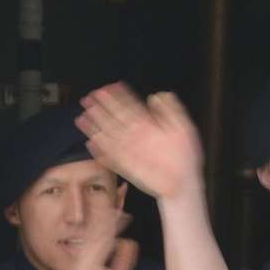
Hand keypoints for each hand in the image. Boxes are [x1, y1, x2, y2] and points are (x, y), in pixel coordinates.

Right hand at [69, 200, 137, 269]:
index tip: (121, 200)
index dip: (109, 215)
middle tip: (120, 190)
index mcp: (88, 258)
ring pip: (95, 232)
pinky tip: (118, 220)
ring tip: (120, 200)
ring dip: (108, 215)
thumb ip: (123, 259)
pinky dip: (108, 230)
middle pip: (94, 226)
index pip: (98, 231)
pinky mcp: (85, 268)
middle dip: (106, 208)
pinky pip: (98, 244)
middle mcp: (82, 257)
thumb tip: (129, 241)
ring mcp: (82, 262)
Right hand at [78, 83, 203, 201]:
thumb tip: (157, 95)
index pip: (131, 106)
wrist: (184, 183)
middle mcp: (137, 135)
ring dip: (97, 125)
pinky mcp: (126, 166)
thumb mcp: (184, 128)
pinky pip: (110, 157)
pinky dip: (101, 151)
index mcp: (149, 124)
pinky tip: (91, 143)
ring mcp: (130, 150)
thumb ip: (172, 110)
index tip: (109, 86)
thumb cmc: (186, 156)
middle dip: (103, 106)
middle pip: (117, 117)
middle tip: (90, 96)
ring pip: (110, 135)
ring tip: (83, 115)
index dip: (120, 96)